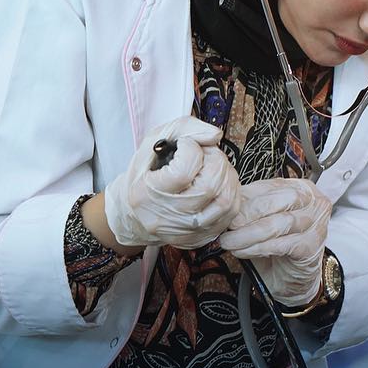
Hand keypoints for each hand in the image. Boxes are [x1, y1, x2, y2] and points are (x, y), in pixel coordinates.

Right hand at [103, 116, 240, 248]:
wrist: (135, 214)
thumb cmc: (145, 174)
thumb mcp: (154, 142)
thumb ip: (184, 129)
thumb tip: (215, 135)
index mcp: (146, 194)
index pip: (183, 171)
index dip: (192, 150)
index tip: (186, 146)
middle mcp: (167, 217)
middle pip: (210, 186)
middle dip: (216, 161)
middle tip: (207, 154)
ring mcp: (186, 231)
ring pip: (226, 201)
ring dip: (228, 176)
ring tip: (215, 167)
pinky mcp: (202, 238)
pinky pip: (231, 214)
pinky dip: (232, 192)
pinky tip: (220, 183)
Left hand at [218, 178, 331, 306]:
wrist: (290, 277)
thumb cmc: (276, 245)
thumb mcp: (262, 218)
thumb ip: (251, 206)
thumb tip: (229, 203)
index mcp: (301, 188)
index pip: (272, 185)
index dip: (246, 197)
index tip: (227, 209)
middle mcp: (314, 202)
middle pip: (281, 200)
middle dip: (249, 212)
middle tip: (229, 226)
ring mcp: (316, 224)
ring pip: (279, 223)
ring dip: (248, 234)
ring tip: (230, 242)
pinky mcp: (311, 247)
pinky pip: (281, 245)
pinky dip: (257, 248)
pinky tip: (243, 252)